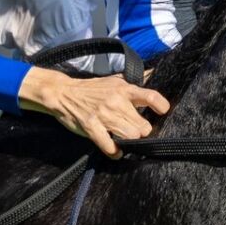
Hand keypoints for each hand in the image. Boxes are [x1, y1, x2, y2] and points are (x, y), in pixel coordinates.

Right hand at [18, 67, 169, 157]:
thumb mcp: (115, 80)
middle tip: (135, 130)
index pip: (151, 97)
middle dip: (141, 132)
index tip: (162, 112)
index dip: (161, 106)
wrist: (63, 93)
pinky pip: (111, 147)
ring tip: (125, 140)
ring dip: (129, 142)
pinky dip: (115, 152)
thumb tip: (154, 72)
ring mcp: (104, 115)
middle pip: (143, 127)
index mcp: (124, 89)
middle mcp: (116, 102)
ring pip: (130, 137)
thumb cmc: (92, 88)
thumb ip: (135, 80)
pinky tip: (116, 150)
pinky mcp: (92, 128)